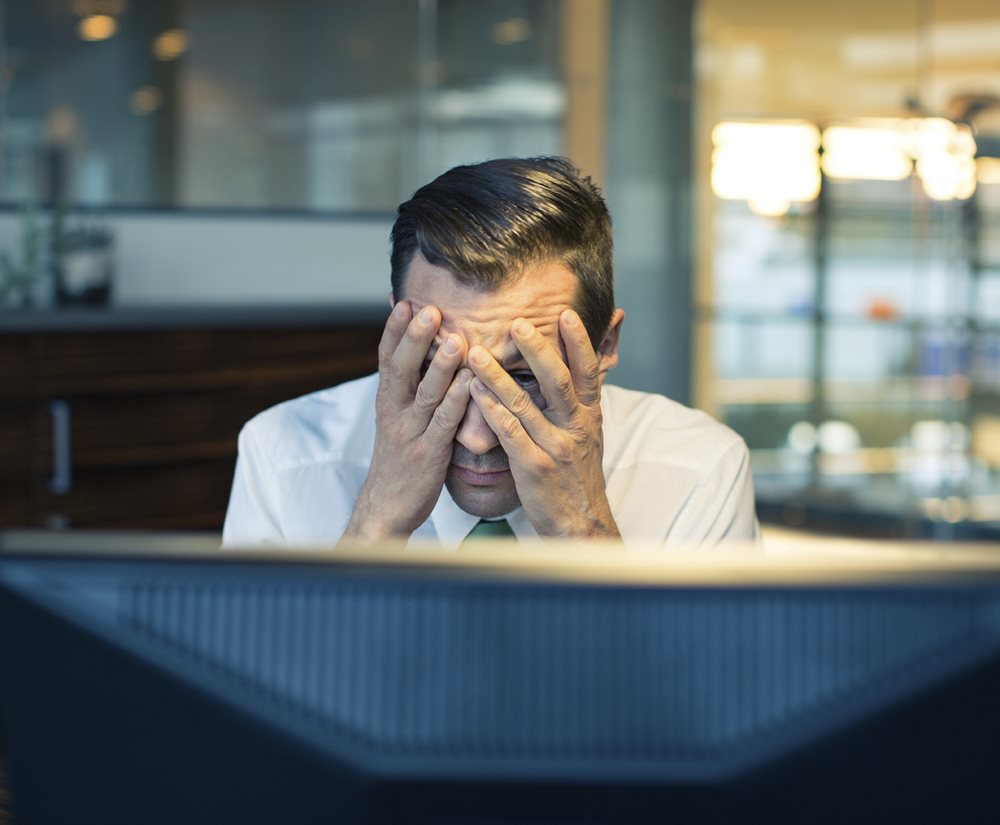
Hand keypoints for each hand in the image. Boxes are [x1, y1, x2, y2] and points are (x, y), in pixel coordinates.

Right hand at [344, 301, 471, 541]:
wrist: (386, 507)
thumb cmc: (399, 458)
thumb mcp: (397, 418)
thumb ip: (407, 387)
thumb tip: (416, 352)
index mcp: (386, 400)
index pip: (386, 358)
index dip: (393, 329)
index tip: (403, 300)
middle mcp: (394, 412)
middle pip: (400, 368)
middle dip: (414, 337)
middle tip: (428, 309)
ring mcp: (410, 433)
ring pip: (424, 393)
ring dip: (439, 365)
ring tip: (455, 338)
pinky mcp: (428, 454)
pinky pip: (444, 423)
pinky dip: (456, 401)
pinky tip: (469, 382)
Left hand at [467, 309, 619, 538]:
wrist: (580, 524)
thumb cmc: (578, 476)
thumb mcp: (588, 435)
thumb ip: (580, 402)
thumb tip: (580, 366)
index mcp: (590, 416)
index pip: (588, 371)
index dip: (579, 342)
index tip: (566, 314)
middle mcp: (575, 427)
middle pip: (557, 381)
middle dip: (537, 350)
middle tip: (516, 323)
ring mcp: (554, 447)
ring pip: (524, 404)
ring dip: (497, 376)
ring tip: (475, 353)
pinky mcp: (533, 467)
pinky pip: (509, 433)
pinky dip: (491, 410)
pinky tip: (474, 393)